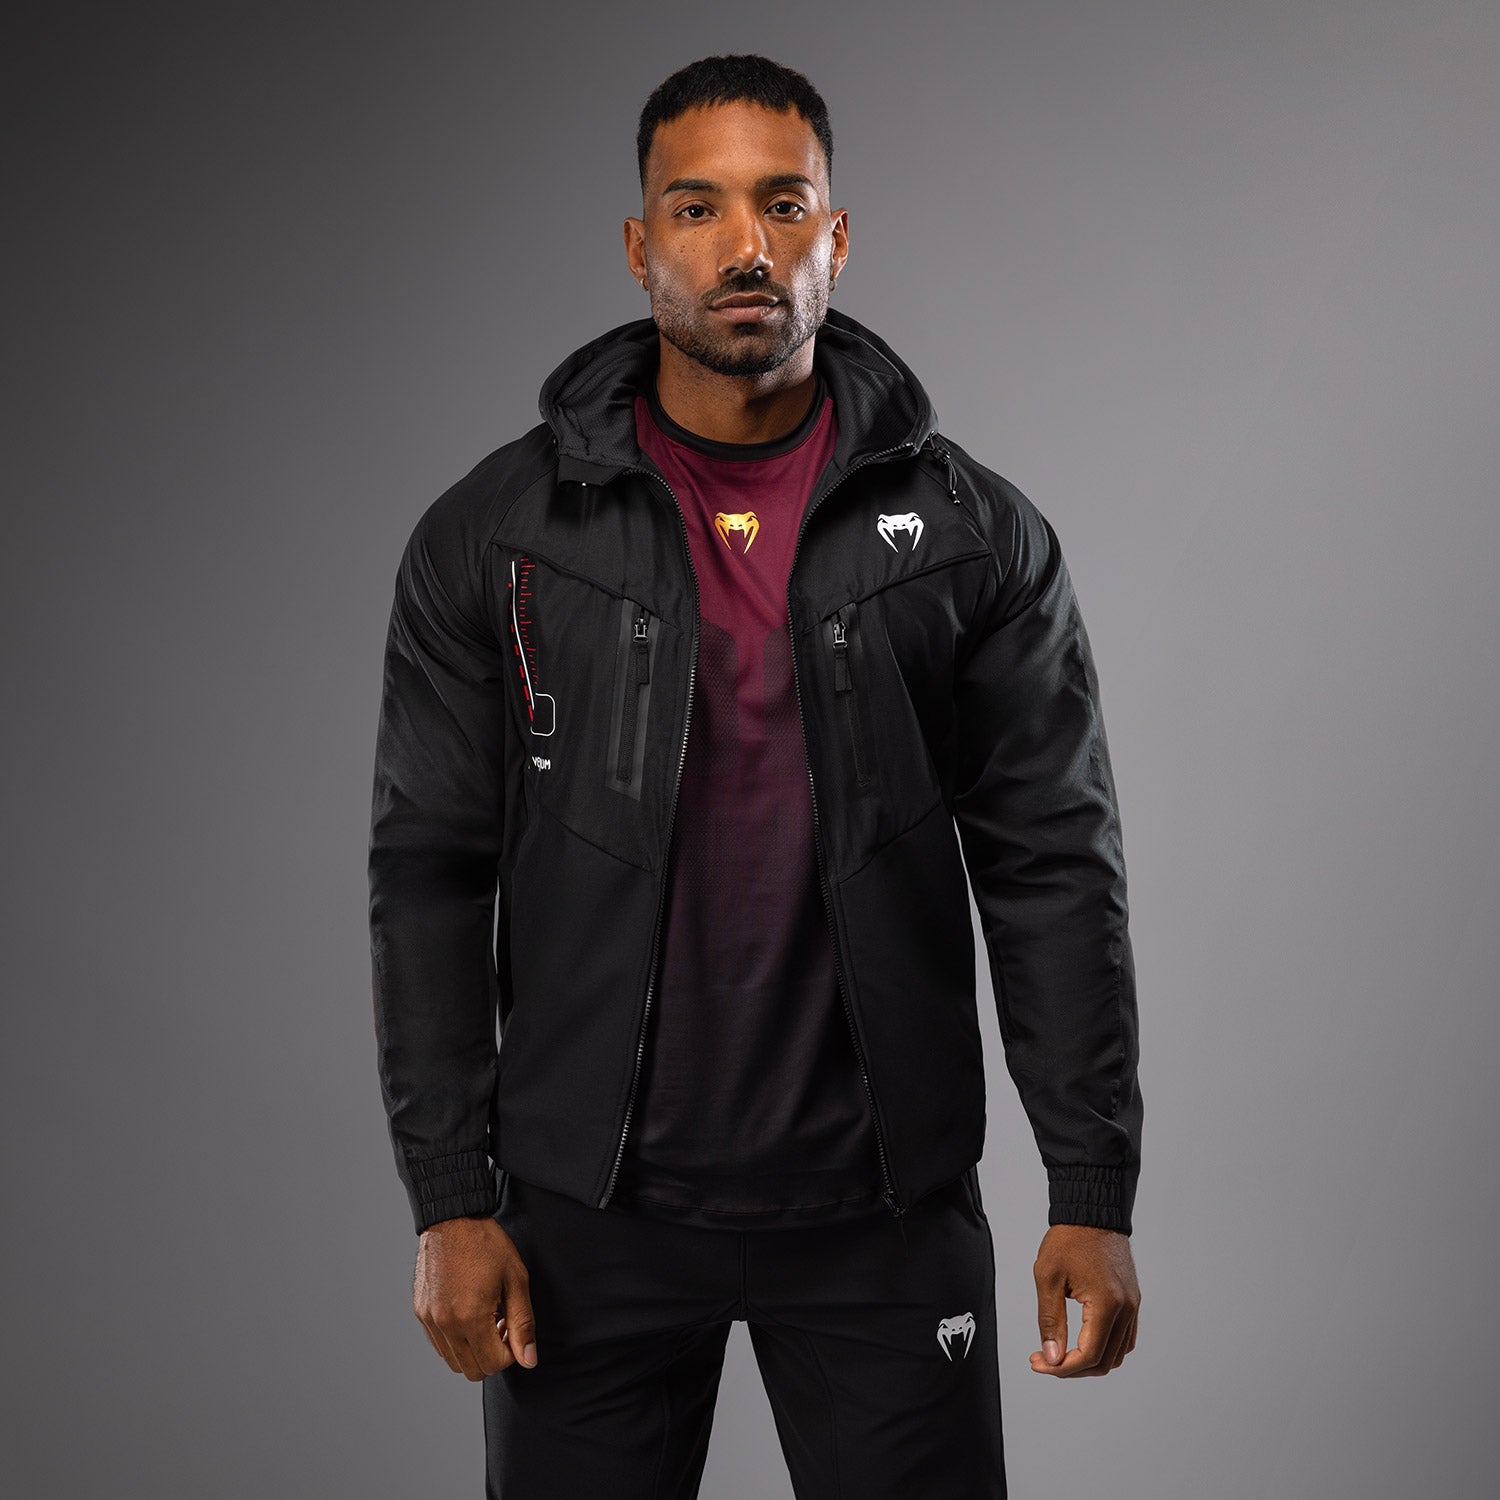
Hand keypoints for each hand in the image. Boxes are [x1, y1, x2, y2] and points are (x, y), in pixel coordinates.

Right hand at [413, 1213, 538, 1380]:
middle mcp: (445, 1324)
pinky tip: (467, 1314)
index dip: (511, 1353)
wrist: (453, 1219)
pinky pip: (439, 1344)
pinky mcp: (420, 1312)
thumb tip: (528, 1359)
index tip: (512, 1329)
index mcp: (470, 1317)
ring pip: (453, 1361)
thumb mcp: (516, 1280)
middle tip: (500, 1325)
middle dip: (492, 1356)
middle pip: (472, 1370)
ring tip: (484, 1318)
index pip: (493, 1365)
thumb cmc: (487, 1245)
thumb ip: (523, 1323)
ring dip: (473, 1350)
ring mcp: (429, 1320)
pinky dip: (455, 1340)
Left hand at [1028, 1223, 1139, 1376]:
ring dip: (1089, 1361)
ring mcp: (1133, 1306)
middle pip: (1105, 1362)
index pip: (1089, 1355)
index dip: (1062, 1368)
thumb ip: (1050, 1321)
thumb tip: (1052, 1356)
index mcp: (1107, 1303)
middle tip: (1044, 1360)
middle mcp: (1126, 1308)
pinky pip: (1123, 1338)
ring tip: (1059, 1353)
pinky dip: (1103, 1348)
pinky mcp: (1132, 1301)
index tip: (1039, 1363)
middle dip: (1073, 1368)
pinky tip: (1080, 1342)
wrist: (1092, 1212)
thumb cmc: (1069, 1238)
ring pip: (1117, 1354)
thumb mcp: (1048, 1278)